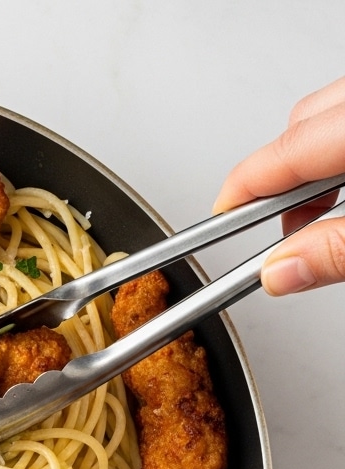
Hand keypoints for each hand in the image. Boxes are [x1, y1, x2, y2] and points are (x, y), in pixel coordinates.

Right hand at [213, 75, 344, 294]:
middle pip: (301, 126)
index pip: (282, 152)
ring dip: (311, 166)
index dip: (240, 191)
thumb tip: (280, 272)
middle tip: (283, 234)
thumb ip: (336, 251)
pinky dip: (338, 151)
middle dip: (278, 181)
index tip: (217, 222)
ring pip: (329, 115)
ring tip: (322, 215)